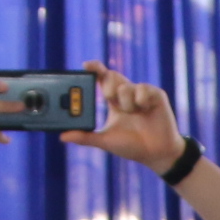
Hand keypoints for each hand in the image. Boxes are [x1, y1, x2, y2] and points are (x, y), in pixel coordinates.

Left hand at [69, 60, 187, 175]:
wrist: (156, 154)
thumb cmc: (132, 146)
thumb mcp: (105, 141)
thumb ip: (85, 137)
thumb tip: (62, 136)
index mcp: (113, 101)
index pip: (101, 79)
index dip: (94, 69)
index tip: (86, 65)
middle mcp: (126, 94)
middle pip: (111, 75)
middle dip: (107, 86)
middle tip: (109, 98)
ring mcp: (141, 93)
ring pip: (125, 85)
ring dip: (125, 102)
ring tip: (134, 114)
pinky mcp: (156, 95)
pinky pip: (142, 89)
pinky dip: (140, 100)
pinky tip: (146, 110)